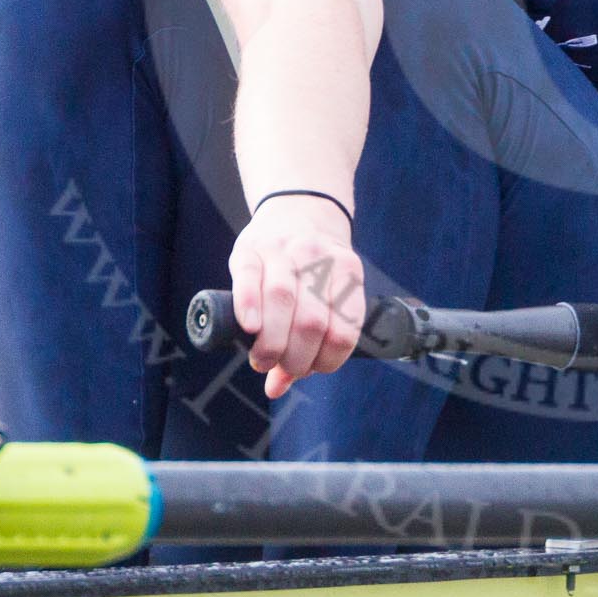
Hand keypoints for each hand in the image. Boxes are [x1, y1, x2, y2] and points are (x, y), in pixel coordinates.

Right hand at [227, 195, 366, 398]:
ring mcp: (284, 250)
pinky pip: (249, 278)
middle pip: (311, 322)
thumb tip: (277, 388)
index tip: (308, 369)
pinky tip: (250, 328)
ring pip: (282, 301)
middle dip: (294, 359)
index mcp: (348, 272)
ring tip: (262, 359)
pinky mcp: (250, 248)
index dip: (325, 362)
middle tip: (278, 366)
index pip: (344, 332)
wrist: (297, 207)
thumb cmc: (313, 266)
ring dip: (271, 344)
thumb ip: (311, 340)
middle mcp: (319, 259)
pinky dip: (249, 306)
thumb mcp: (328, 292)